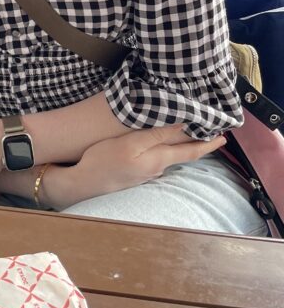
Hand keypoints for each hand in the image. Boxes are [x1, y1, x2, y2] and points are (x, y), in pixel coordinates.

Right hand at [44, 124, 225, 208]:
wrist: (83, 182)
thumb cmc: (104, 159)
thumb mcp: (131, 143)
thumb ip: (157, 134)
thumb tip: (183, 125)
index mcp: (158, 159)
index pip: (190, 151)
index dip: (208, 144)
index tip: (224, 138)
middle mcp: (156, 168)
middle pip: (183, 154)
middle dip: (200, 145)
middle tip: (215, 135)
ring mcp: (146, 173)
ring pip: (170, 156)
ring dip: (183, 146)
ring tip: (192, 134)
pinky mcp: (136, 173)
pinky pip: (157, 159)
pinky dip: (166, 150)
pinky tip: (162, 145)